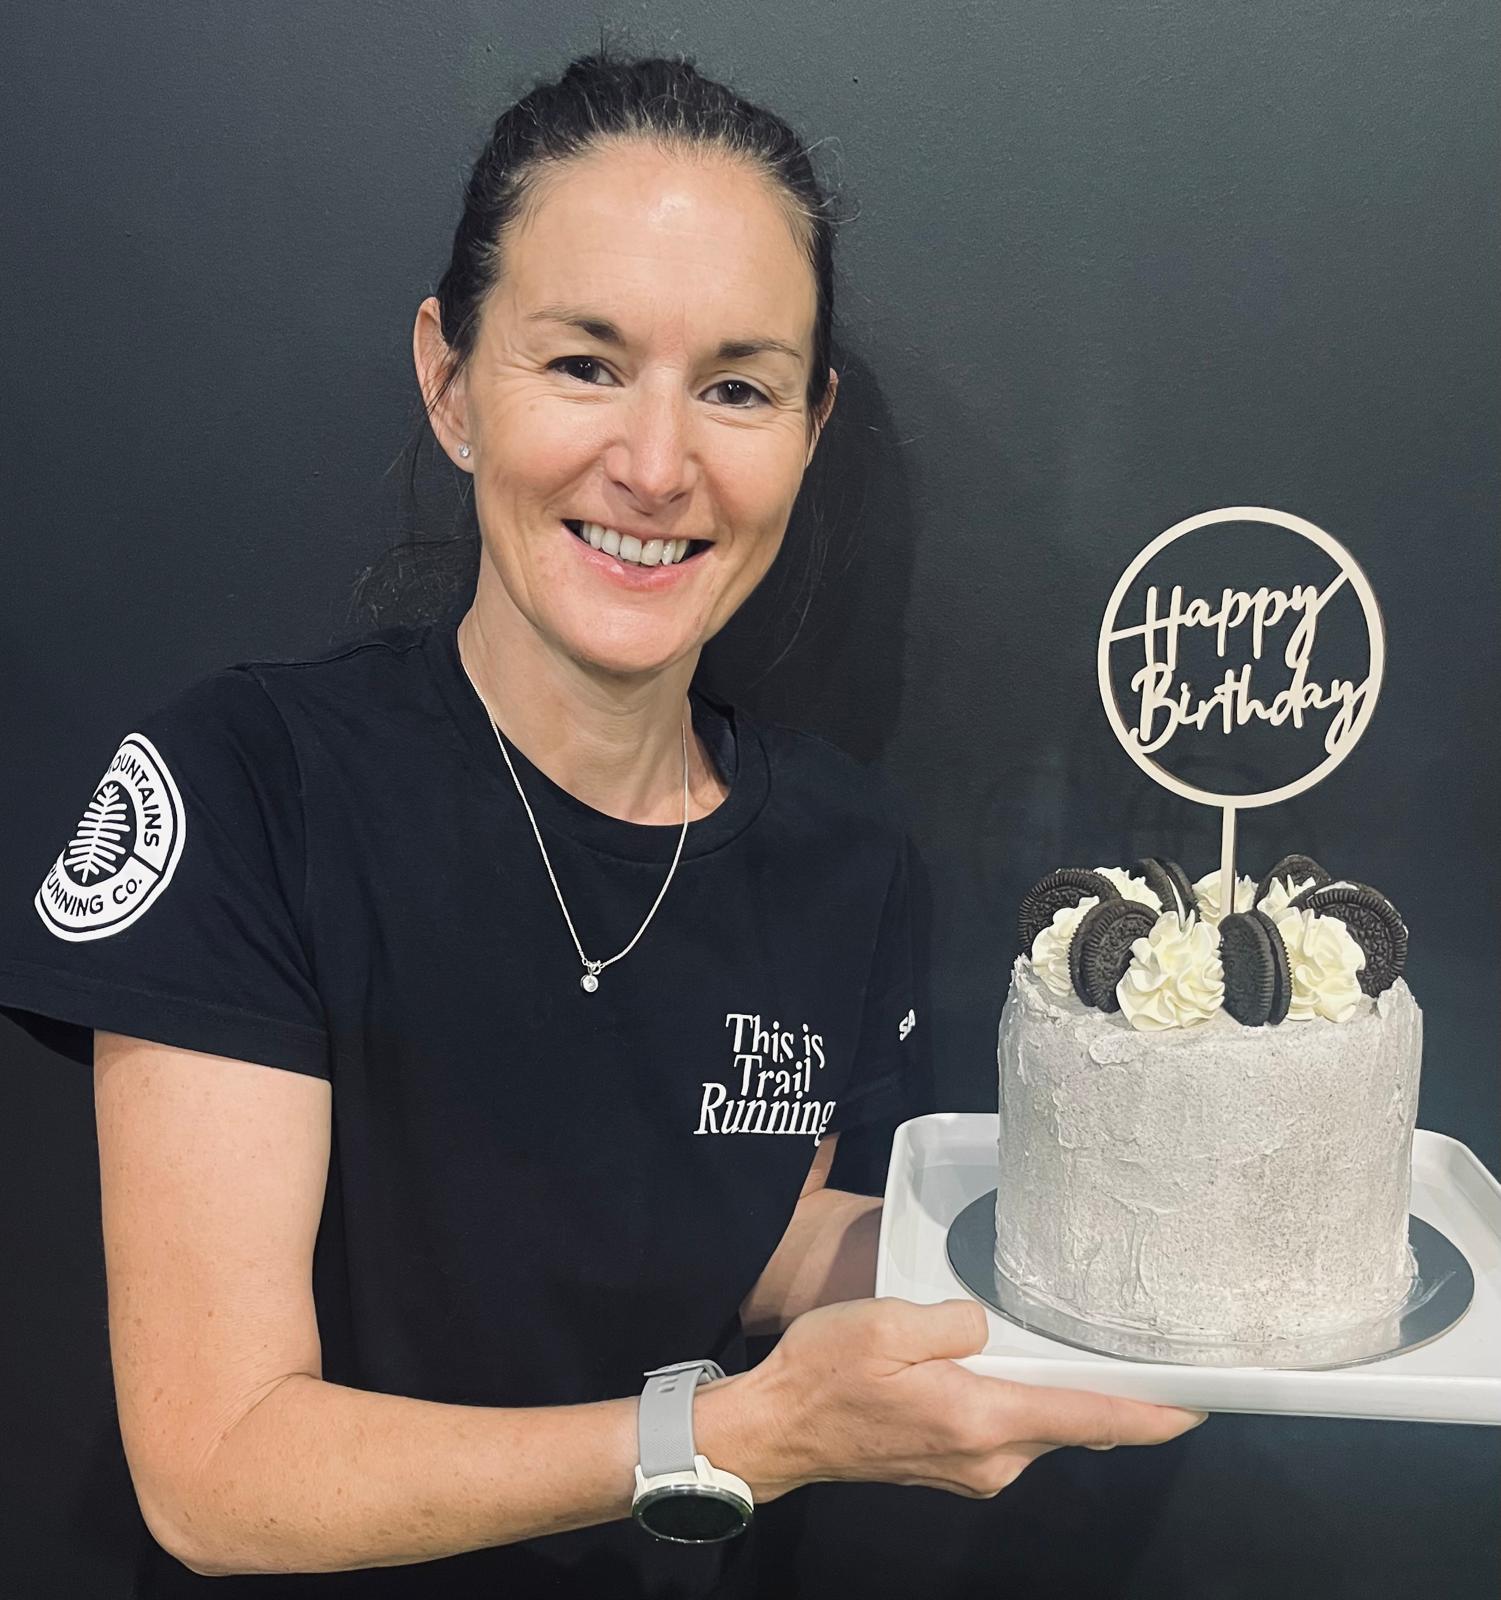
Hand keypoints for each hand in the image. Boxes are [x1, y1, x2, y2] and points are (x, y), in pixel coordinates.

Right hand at [709, 1297, 1205, 1502]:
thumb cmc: (824, 1374)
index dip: (1153, 1412)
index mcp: (982, 1420)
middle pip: (1075, 1424)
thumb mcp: (886, 1323)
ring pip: (1043, 1427)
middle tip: (1146, 1350)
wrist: (776, 1431)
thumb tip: (989, 1325)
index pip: (1092, 1419)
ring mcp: (973, 1470)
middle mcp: (991, 1458)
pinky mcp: (953, 1467)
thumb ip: (955, 1320)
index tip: (1202, 1403)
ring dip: (1066, 1395)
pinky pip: (1012, 1432)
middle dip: (1113, 1394)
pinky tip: (1020, 1368)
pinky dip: (1031, 1403)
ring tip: (1084, 1349)